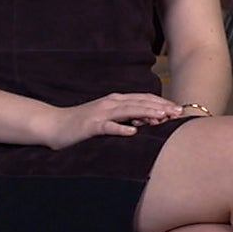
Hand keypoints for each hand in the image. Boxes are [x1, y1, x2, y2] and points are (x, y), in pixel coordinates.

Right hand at [35, 93, 184, 148]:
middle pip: (140, 103)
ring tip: (162, 117)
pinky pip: (107, 126)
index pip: (143, 99)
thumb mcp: (108, 118)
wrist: (53, 124)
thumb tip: (149, 122)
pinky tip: (132, 132)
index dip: (162, 103)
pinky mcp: (90, 126)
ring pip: (127, 111)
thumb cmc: (83, 124)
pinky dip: (120, 128)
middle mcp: (110, 104)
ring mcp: (100, 114)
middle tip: (178, 112)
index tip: (179, 109)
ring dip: (145, 113)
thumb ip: (127, 118)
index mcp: (116, 101)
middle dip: (160, 107)